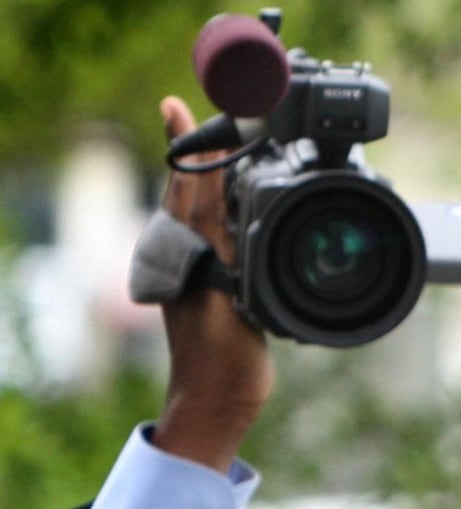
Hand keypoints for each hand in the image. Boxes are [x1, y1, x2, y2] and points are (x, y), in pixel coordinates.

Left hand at [149, 95, 274, 473]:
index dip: (191, 145)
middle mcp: (188, 254)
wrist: (217, 398)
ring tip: (206, 146)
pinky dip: (220, 210)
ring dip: (202, 175)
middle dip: (190, 149)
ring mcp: (198, 269)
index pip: (190, 185)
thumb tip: (226, 203)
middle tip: (184, 111)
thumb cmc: (224, 359)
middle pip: (187, 188)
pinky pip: (214, 233)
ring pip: (197, 208)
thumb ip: (229, 253)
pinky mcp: (214, 286)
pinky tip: (232, 209)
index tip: (177, 106)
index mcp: (190, 252)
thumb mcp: (231, 301)